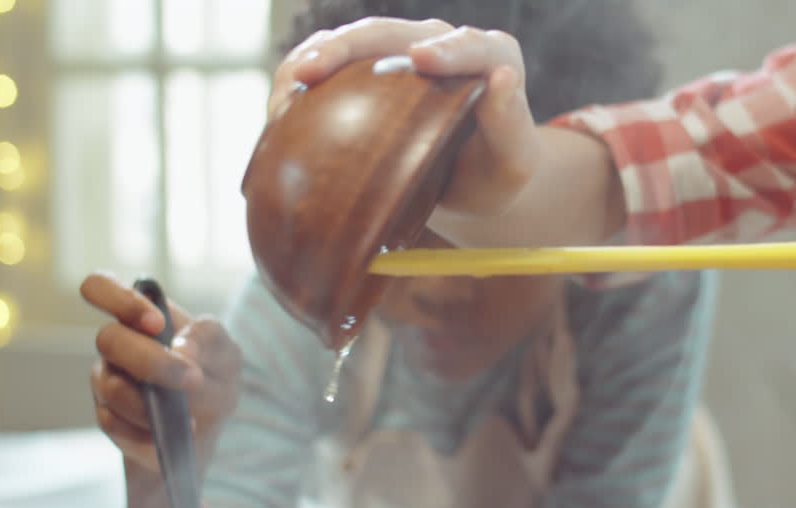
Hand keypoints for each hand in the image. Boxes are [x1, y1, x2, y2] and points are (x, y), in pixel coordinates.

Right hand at [80, 272, 242, 473]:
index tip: (156, 323)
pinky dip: (148, 432)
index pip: (100, 287)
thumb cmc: (214, 381)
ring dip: (153, 404)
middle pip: (108, 339)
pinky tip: (171, 434)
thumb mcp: (227, 356)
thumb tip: (182, 349)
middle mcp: (117, 344)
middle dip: (153, 362)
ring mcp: (106, 380)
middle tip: (192, 380)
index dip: (117, 299)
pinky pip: (114, 424)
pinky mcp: (106, 417)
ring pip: (111, 387)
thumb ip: (209, 340)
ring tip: (188, 418)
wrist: (204, 435)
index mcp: (143, 317)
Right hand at [269, 17, 537, 215]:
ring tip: (287, 89)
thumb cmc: (493, 178)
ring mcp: (399, 54)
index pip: (471, 46)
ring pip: (352, 42)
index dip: (446, 49)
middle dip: (348, 47)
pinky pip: (330, 62)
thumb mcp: (515, 163)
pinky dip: (302, 78)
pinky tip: (280, 106)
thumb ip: (511, 123)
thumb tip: (502, 77)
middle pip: (392, 33)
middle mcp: (440, 44)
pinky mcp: (369, 71)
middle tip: (311, 72)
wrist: (466, 185)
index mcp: (490, 57)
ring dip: (313, 58)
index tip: (422, 59)